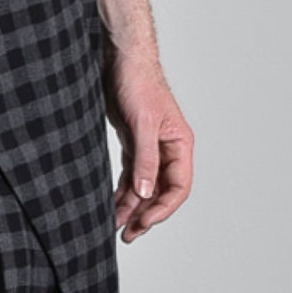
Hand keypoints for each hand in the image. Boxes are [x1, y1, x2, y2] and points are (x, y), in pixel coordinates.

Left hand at [103, 51, 193, 242]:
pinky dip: (122, 191)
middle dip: (145, 215)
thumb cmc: (137, 82)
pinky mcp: (133, 142)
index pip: (178, 187)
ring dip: (131, 207)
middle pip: (161, 192)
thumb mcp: (141, 124)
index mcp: (179, 144)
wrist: (119, 57)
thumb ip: (145, 160)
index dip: (162, 209)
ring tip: (115, 227)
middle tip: (127, 235)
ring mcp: (150, 147)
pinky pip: (130, 175)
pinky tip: (111, 205)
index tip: (143, 223)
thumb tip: (144, 194)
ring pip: (144, 186)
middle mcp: (168, 149)